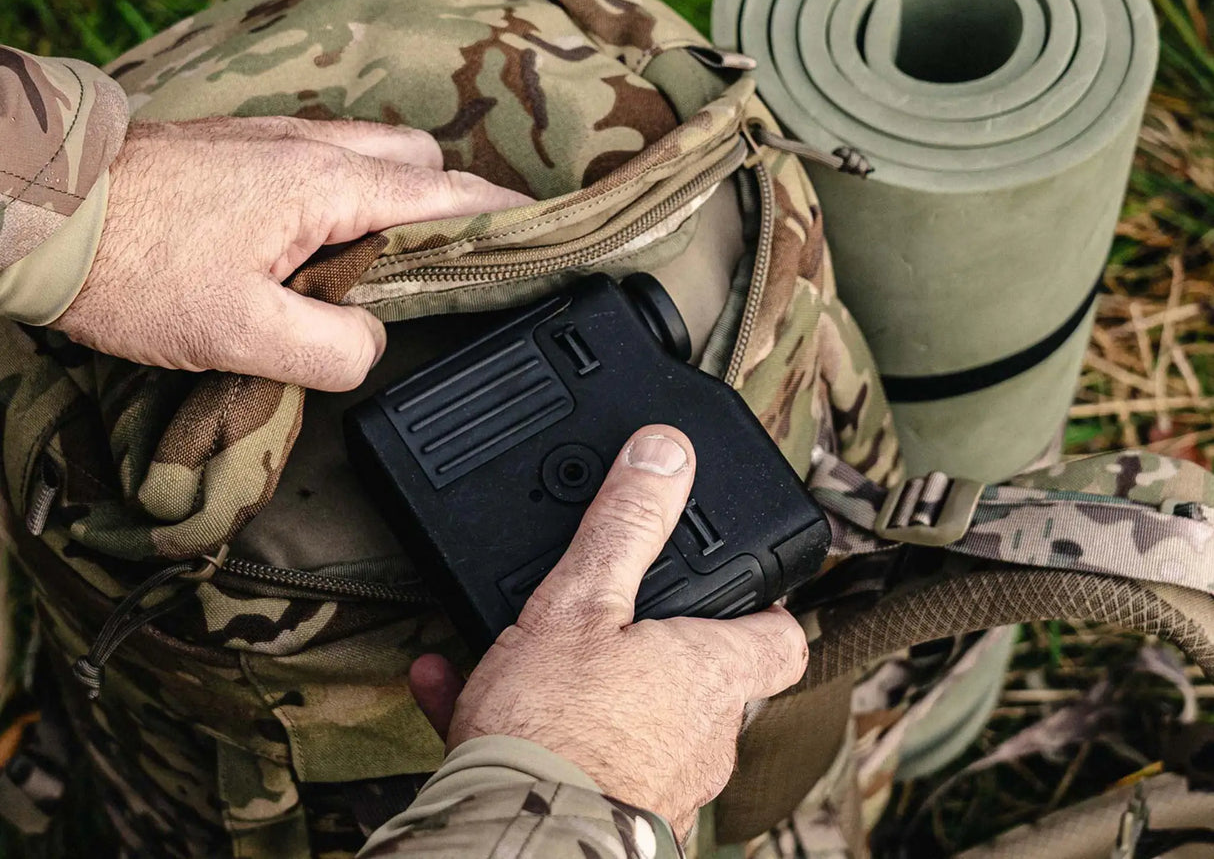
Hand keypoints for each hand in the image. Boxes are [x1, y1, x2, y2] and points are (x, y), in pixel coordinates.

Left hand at [54, 116, 528, 389]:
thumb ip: (332, 346)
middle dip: (448, 201)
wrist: (42, 208)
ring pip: (372, 153)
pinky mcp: (241, 148)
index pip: (449, 192)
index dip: (503, 217)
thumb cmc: (133, 265)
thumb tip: (372, 341)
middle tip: (445, 265)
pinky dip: (348, 191)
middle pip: (420, 157)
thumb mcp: (239, 332)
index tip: (543, 238)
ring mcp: (275, 139)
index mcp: (331, 183)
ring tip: (381, 261)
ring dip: (394, 195)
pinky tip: (316, 242)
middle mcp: (314, 146)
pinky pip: (325, 158)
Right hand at [409, 425, 808, 838]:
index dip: (767, 605)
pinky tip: (453, 688)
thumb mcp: (582, 601)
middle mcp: (699, 739)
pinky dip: (526, 724)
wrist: (510, 847)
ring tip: (516, 651)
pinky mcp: (605, 818)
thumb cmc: (555, 732)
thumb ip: (627, 524)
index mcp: (708, 676)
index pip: (780, 639)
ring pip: (628, 716)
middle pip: (702, 677)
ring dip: (580, 681)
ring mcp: (657, 784)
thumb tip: (669, 451)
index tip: (745, 582)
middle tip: (612, 609)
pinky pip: (569, 755)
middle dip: (655, 644)